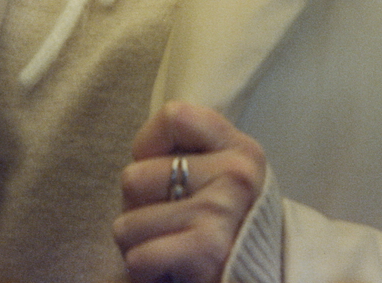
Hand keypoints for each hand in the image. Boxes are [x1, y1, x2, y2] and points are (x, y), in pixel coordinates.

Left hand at [113, 101, 266, 282]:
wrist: (255, 279)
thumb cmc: (222, 229)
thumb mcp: (221, 178)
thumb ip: (189, 153)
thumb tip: (141, 152)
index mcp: (240, 148)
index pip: (173, 116)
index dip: (148, 146)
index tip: (159, 171)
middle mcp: (236, 173)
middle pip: (134, 177)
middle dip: (137, 210)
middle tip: (168, 225)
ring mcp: (222, 209)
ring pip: (127, 224)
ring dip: (138, 246)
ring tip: (169, 247)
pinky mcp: (208, 248)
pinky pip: (138, 257)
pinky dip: (144, 271)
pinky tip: (169, 270)